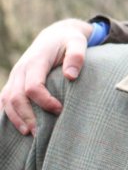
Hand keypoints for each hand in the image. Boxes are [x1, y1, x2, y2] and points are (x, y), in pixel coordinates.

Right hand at [0, 18, 92, 135]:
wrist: (54, 36)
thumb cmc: (69, 41)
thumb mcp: (77, 42)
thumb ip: (76, 56)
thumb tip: (70, 76)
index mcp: (36, 60)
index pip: (33, 86)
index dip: (44, 101)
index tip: (60, 109)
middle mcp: (21, 69)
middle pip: (16, 97)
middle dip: (27, 116)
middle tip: (40, 133)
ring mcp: (15, 76)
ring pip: (7, 100)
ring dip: (16, 118)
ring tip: (29, 133)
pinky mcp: (14, 82)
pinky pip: (5, 99)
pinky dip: (9, 113)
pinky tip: (18, 127)